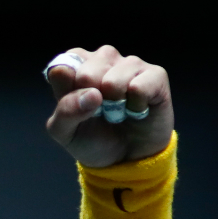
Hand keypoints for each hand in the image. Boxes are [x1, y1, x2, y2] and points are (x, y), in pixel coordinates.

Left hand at [43, 46, 173, 167]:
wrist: (126, 160)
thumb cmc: (92, 139)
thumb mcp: (65, 132)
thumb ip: (65, 110)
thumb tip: (91, 94)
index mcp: (76, 65)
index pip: (62, 68)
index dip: (68, 94)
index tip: (77, 108)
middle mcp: (103, 58)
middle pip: (87, 74)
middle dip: (92, 103)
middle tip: (101, 112)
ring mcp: (130, 64)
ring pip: (113, 82)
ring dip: (115, 107)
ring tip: (119, 112)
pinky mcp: (155, 75)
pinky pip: (140, 88)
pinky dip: (136, 108)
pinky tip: (137, 110)